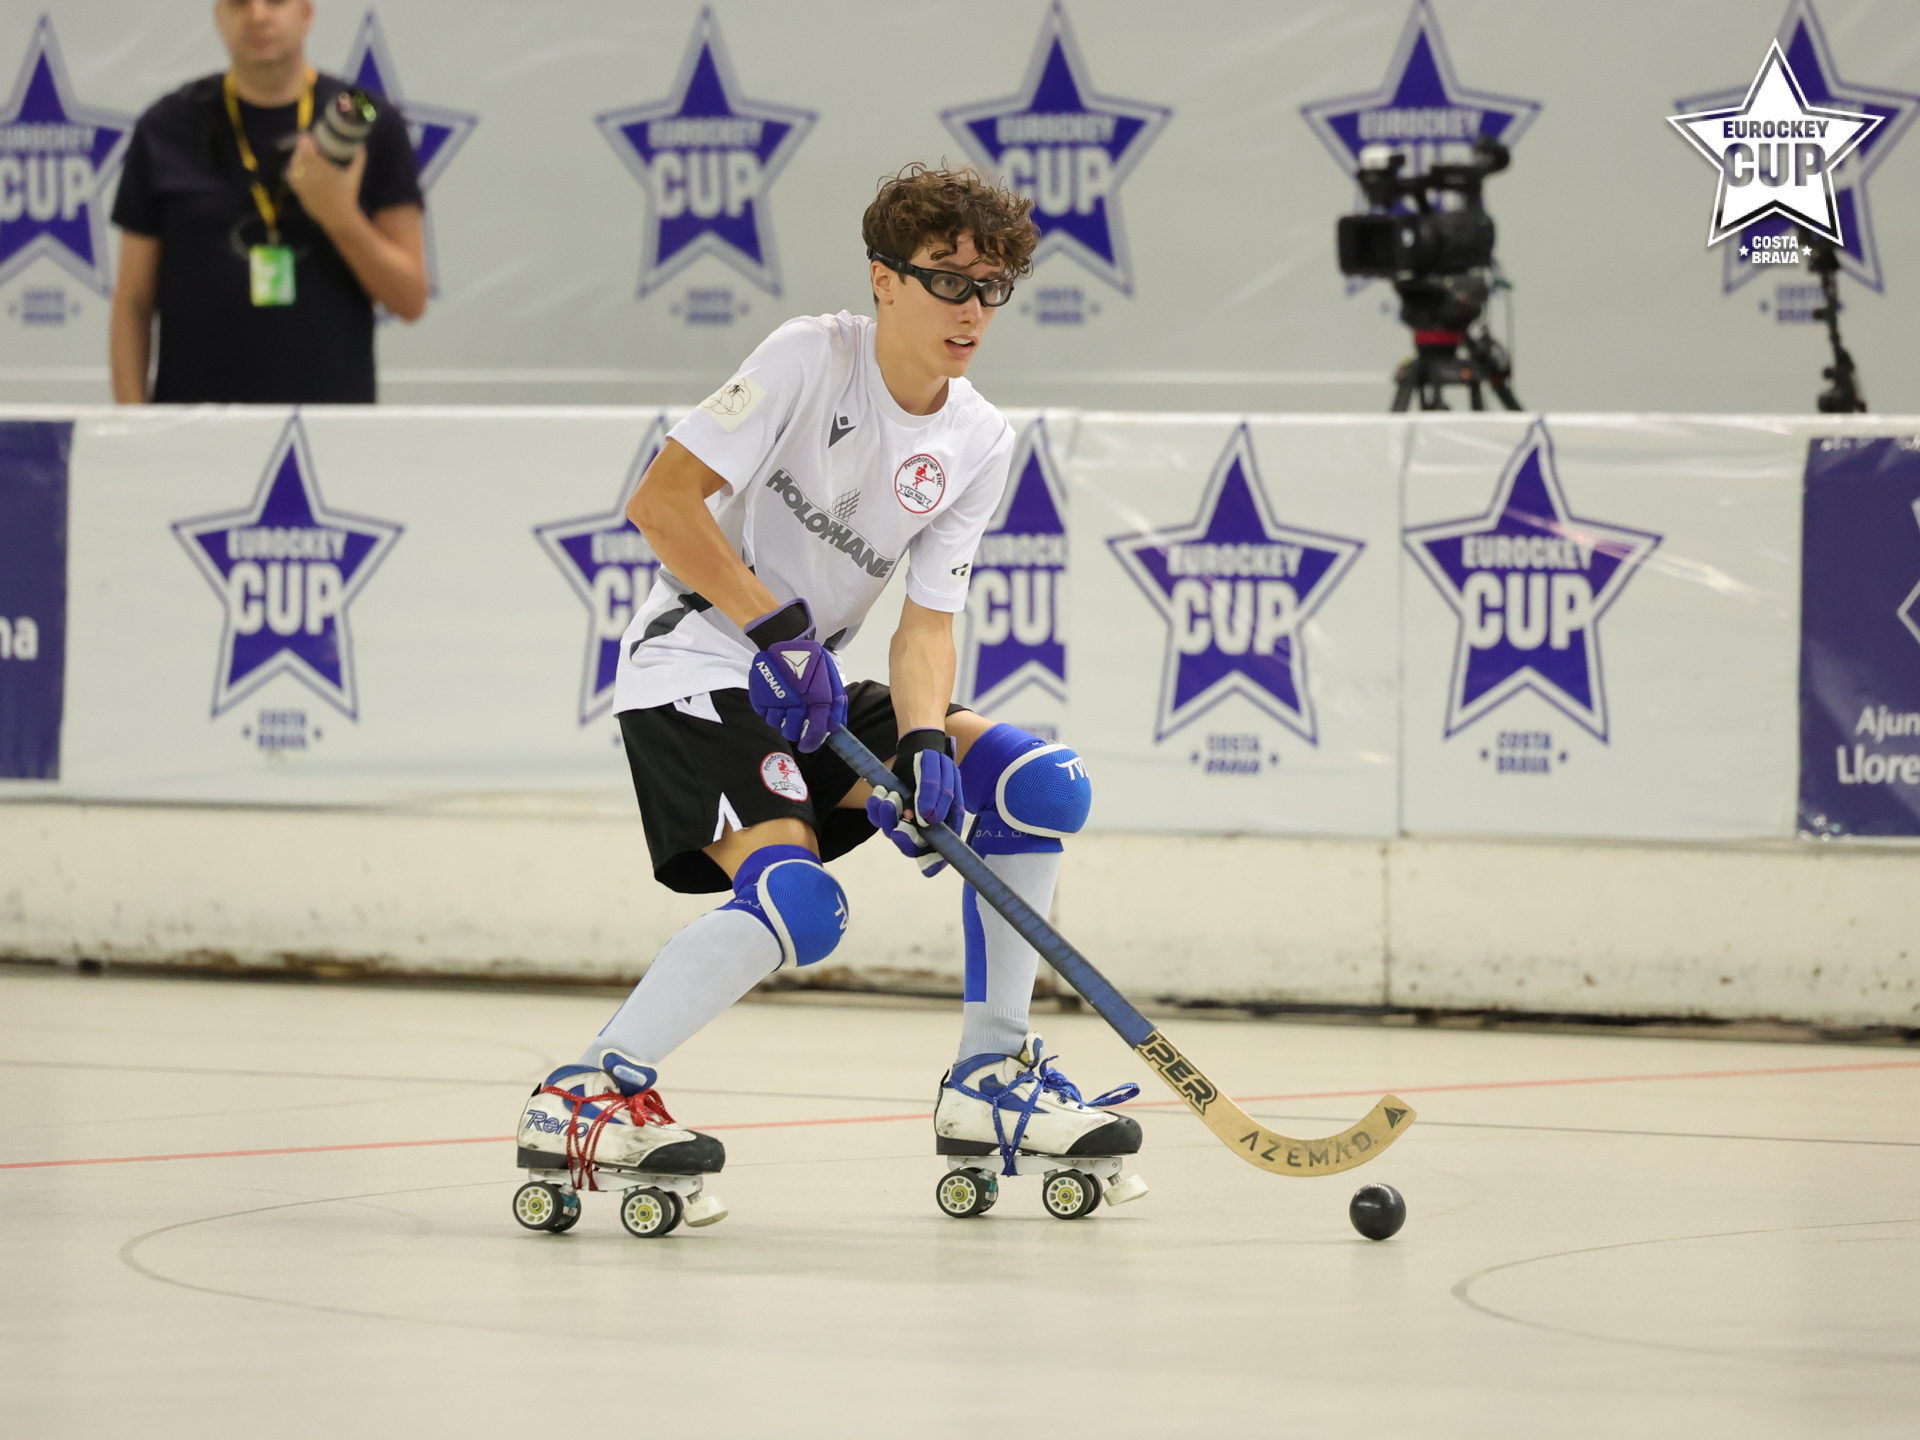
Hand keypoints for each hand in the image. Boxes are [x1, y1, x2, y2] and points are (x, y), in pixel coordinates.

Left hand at [285, 132, 365, 233]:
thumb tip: (361, 146)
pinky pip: (291, 177)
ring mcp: (301, 183)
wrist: (338, 216)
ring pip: (293, 165)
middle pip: (298, 155)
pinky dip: (293, 170)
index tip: (308, 137)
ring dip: (296, 158)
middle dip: (301, 148)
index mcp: (319, 167)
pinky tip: (298, 169)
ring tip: (302, 156)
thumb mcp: (354, 177)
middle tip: (306, 145)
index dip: (305, 140)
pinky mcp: (298, 191)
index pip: (305, 148)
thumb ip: (358, 160)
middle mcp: (307, 174)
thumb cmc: (347, 196)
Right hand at [745, 599, 846, 753]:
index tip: (807, 746)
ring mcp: (776, 698)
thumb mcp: (831, 681)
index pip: (815, 730)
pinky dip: (769, 709)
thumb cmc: (814, 663)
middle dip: (795, 731)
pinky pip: (763, 712)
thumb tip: (834, 729)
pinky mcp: (760, 693)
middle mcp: (796, 701)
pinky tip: (775, 699)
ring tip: (785, 708)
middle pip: (792, 731)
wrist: (789, 640)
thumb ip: (836, 706)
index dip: (812, 743)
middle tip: (795, 724)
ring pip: (776, 723)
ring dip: (781, 720)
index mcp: (817, 698)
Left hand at [866, 729, 960, 876]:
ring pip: (891, 831)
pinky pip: (877, 817)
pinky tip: (880, 792)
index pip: (940, 852)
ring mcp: (905, 819)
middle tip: (898, 826)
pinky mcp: (890, 810)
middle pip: (912, 847)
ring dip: (888, 817)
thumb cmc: (936, 762)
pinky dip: (875, 807)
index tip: (925, 865)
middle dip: (903, 839)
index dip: (934, 862)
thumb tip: (928, 819)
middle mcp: (925, 826)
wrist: (918, 748)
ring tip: (890, 796)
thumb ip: (937, 794)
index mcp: (945, 823)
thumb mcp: (943, 773)